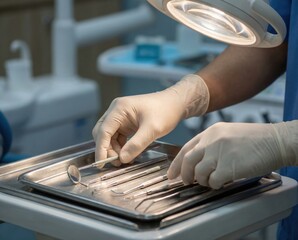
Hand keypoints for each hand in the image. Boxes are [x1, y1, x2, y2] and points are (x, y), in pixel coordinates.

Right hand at [92, 74, 209, 163]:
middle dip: (107, 149)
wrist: (176, 103)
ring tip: (124, 160)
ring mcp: (121, 116)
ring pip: (109, 136)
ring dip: (114, 149)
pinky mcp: (126, 122)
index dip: (101, 148)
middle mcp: (116, 111)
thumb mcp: (152, 129)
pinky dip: (120, 146)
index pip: (103, 131)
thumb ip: (136, 145)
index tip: (101, 164)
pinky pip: (118, 136)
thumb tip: (122, 159)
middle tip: (117, 162)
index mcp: (119, 109)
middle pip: (102, 133)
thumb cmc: (165, 111)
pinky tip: (128, 154)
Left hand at [167, 121, 297, 188]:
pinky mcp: (229, 166)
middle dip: (185, 174)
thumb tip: (198, 161)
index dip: (176, 163)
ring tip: (210, 181)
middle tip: (186, 181)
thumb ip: (211, 144)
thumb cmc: (254, 139)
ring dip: (202, 181)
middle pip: (188, 161)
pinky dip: (215, 184)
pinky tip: (221, 182)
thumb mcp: (227, 133)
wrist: (275, 140)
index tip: (172, 174)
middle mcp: (211, 141)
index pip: (186, 148)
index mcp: (210, 132)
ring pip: (199, 173)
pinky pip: (213, 181)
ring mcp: (219, 153)